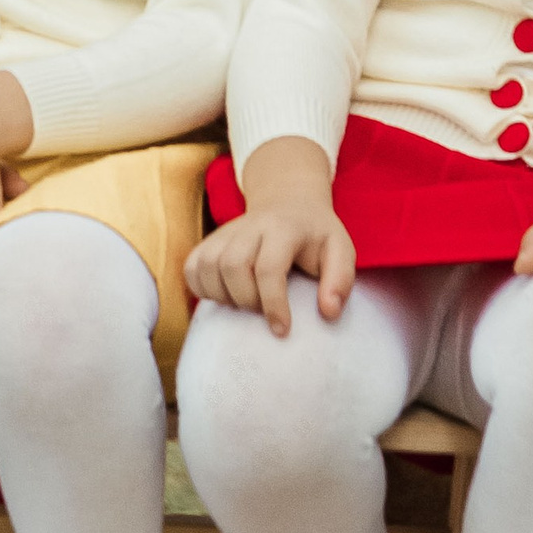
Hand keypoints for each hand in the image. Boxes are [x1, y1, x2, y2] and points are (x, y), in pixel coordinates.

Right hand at [185, 136, 353, 332]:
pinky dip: (202, 288)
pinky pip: (192, 268)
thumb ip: (340, 280)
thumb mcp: (341, 251)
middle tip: (263, 312)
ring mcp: (225, 231)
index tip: (283, 330)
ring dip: (223, 296)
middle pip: (232, 266)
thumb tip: (329, 313)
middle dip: (246, 300)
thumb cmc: (316, 236)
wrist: (289, 202)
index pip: (269, 268)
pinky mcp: (209, 240)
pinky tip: (225, 296)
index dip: (273, 304)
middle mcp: (250, 226)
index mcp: (284, 228)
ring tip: (246, 305)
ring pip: (207, 267)